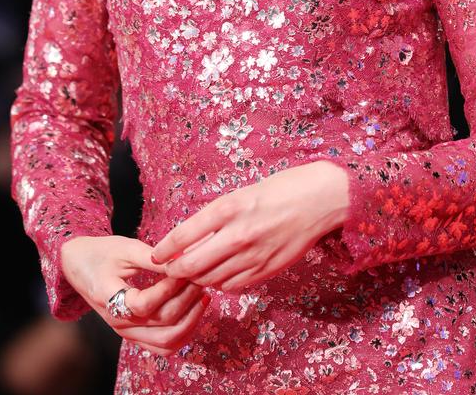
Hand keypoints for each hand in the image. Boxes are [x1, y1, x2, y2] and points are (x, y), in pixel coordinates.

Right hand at [60, 234, 211, 355]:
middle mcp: (118, 322)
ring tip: (203, 295)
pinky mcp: (134, 335)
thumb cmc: (102, 252)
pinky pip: (163, 346)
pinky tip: (194, 312)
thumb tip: (183, 259)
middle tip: (200, 278)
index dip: (169, 288)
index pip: (145, 304)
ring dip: (190, 320)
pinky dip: (183, 334)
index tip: (184, 268)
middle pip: (161, 324)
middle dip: (187, 301)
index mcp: (109, 298)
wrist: (80, 265)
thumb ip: (153, 257)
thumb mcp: (125, 247)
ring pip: (166, 342)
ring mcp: (126, 333)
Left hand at [150, 160, 348, 293]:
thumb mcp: (241, 194)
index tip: (156, 255)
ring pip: (210, 280)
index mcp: (227, 208)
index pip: (182, 236)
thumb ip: (216, 218)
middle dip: (174, 272)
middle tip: (169, 271)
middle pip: (191, 266)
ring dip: (197, 279)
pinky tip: (221, 275)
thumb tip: (189, 240)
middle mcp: (237, 234)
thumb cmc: (280, 189)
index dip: (164, 250)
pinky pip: (232, 286)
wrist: (320, 199)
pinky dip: (220, 284)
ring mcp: (252, 256)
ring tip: (193, 274)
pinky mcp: (266, 270)